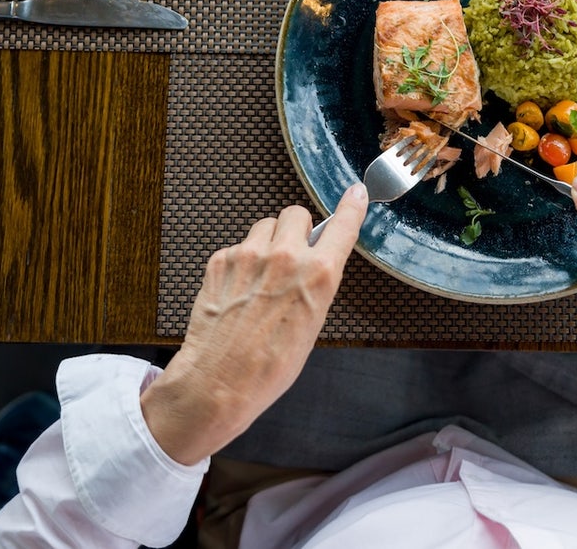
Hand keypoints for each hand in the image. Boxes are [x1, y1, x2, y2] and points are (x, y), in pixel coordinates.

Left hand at [141, 184, 368, 463]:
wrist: (220, 381)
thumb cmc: (270, 365)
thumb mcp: (312, 324)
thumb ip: (316, 283)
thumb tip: (314, 262)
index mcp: (318, 275)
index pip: (342, 226)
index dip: (351, 207)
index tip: (356, 193)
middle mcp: (285, 257)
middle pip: (296, 214)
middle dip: (296, 229)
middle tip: (292, 253)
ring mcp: (248, 255)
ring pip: (264, 226)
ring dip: (268, 242)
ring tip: (262, 276)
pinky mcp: (220, 260)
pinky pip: (238, 246)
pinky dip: (241, 261)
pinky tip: (240, 290)